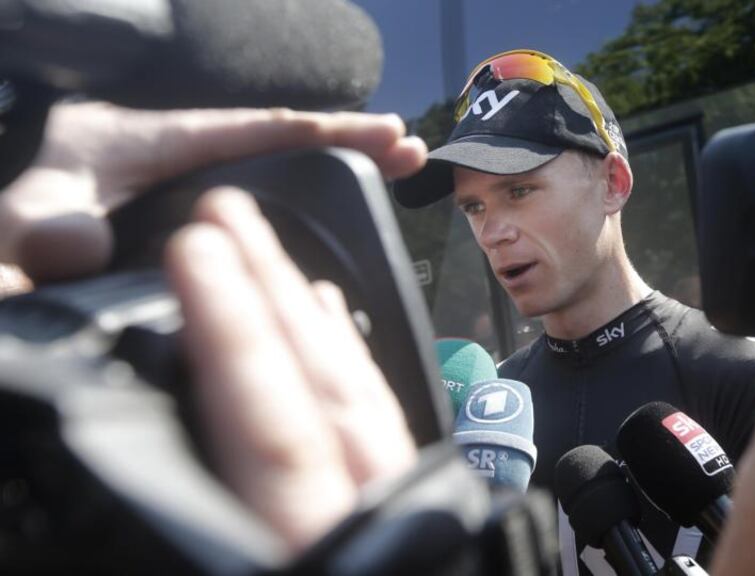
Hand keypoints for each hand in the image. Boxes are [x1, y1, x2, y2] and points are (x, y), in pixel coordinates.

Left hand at [0, 102, 426, 280]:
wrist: (10, 253)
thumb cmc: (10, 239)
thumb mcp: (17, 227)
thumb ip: (41, 232)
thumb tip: (79, 247)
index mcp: (143, 143)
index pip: (246, 131)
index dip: (317, 133)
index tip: (377, 137)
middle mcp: (173, 155)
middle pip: (276, 140)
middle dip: (347, 141)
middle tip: (409, 148)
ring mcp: (184, 187)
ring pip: (276, 168)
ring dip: (338, 167)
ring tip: (399, 166)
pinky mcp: (187, 217)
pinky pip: (262, 197)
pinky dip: (310, 197)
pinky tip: (344, 211)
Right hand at [165, 187, 417, 553]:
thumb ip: (202, 522)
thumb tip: (151, 451)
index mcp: (321, 551)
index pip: (276, 428)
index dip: (237, 335)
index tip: (200, 254)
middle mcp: (371, 523)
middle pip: (325, 387)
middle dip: (271, 293)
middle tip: (226, 216)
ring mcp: (389, 515)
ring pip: (355, 396)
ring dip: (305, 314)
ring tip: (263, 249)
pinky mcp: (394, 514)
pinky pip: (374, 421)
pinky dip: (346, 360)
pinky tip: (324, 315)